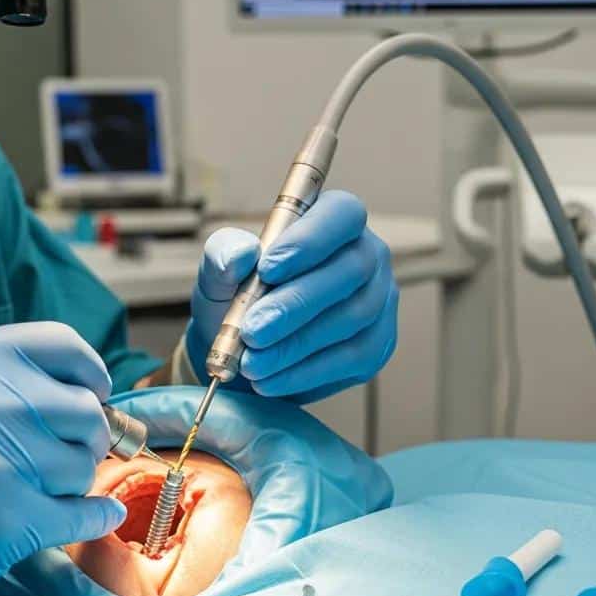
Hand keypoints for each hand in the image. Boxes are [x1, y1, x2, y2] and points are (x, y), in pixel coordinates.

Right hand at [0, 323, 125, 595]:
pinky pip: (82, 514)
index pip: (62, 345)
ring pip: (83, 466)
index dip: (89, 372)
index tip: (93, 393)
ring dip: (71, 482)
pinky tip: (89, 515)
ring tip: (36, 492)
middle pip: (85, 410)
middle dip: (85, 436)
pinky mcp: (7, 522)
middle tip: (66, 455)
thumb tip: (66, 391)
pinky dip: (91, 517)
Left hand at [186, 191, 398, 404]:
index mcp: (332, 220)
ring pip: (350, 318)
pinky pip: (351, 358)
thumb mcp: (217, 275)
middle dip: (296, 304)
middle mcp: (367, 255)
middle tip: (252, 331)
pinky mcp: (376, 345)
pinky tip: (269, 380)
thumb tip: (240, 254)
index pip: (341, 214)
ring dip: (296, 344)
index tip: (267, 269)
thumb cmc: (236, 297)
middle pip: (349, 271)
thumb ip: (221, 257)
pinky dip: (305, 373)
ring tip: (251, 362)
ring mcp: (378, 301)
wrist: (244, 348)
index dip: (310, 239)